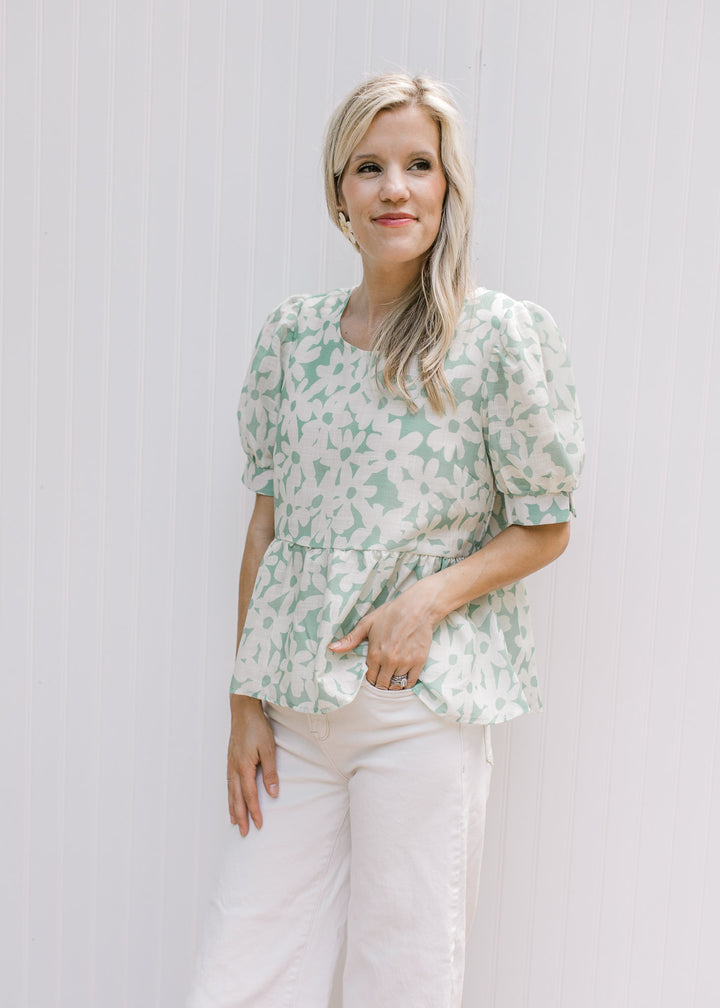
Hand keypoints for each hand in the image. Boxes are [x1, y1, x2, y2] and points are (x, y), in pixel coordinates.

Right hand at [227, 696, 278, 835]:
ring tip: (234, 822)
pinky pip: (228, 783)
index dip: (254, 811)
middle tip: (243, 833)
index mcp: (243, 767)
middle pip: (236, 798)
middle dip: (240, 816)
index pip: (249, 795)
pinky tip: (231, 798)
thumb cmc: (257, 727)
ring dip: (232, 808)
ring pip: (230, 792)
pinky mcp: (230, 759)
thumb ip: (270, 772)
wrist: (243, 710)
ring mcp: (230, 764)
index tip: (258, 826)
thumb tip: (273, 794)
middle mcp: (234, 768)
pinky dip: (229, 795)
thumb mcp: (268, 749)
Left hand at [328, 582, 436, 689]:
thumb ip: (350, 639)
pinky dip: (406, 684)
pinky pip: (411, 682)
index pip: (370, 679)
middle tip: (381, 681)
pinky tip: (403, 681)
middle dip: (381, 685)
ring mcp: (405, 663)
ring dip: (393, 686)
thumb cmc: (391, 614)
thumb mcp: (367, 624)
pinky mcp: (419, 662)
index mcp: (375, 654)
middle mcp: (389, 661)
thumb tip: (332, 648)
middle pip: (383, 685)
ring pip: (397, 686)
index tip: (372, 677)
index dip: (370, 680)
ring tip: (391, 682)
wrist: (417, 608)